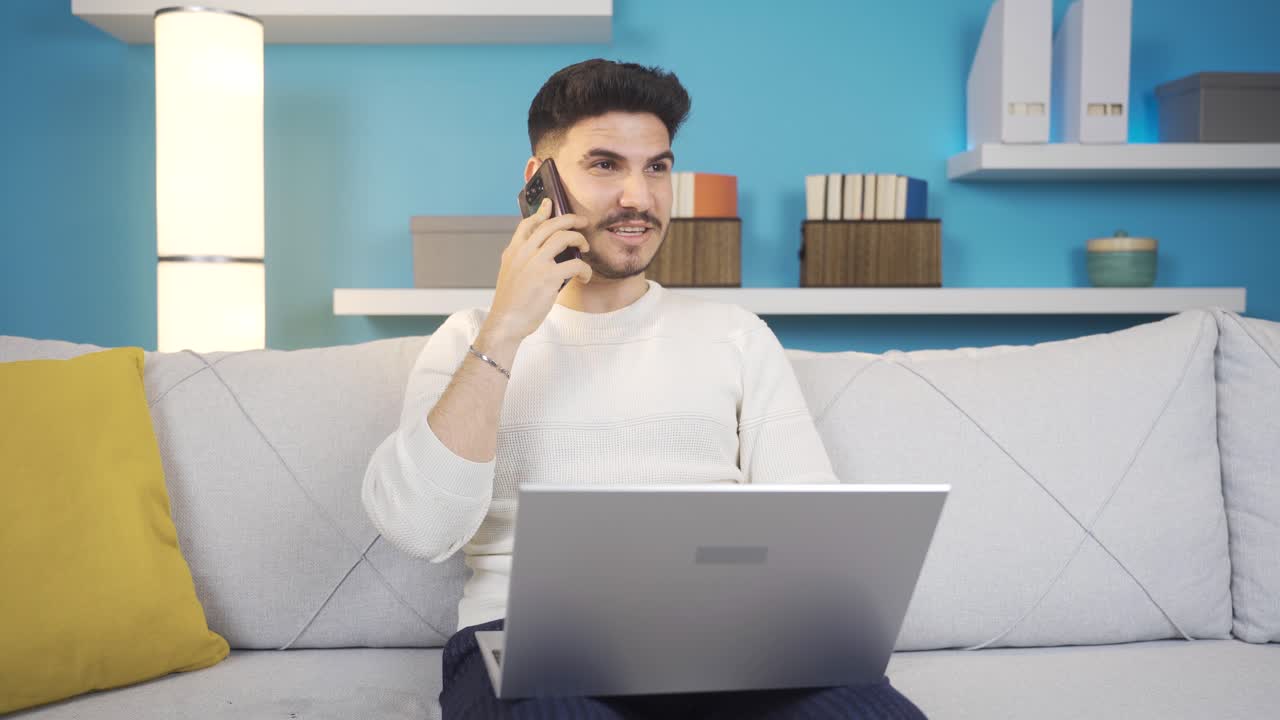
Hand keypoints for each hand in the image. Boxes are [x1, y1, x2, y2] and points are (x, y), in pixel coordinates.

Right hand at [483, 198, 591, 342]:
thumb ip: (521, 261)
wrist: (505, 322)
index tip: (550, 205)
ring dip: (579, 239)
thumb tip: (541, 255)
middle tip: (582, 222)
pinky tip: (585, 276)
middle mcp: (523, 252)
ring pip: (564, 237)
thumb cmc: (510, 304)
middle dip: (570, 219)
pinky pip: (575, 264)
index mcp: (513, 252)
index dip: (541, 212)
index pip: (527, 224)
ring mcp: (536, 263)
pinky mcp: (549, 276)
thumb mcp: (509, 275)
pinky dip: (585, 270)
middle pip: (550, 225)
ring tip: (585, 248)